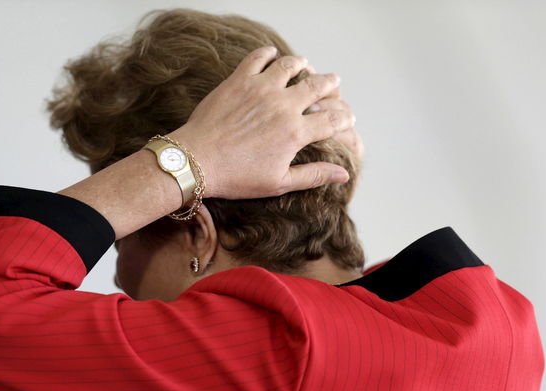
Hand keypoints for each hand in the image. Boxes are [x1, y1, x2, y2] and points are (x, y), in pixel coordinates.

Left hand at [169, 46, 354, 199]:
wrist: (196, 161)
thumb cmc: (236, 177)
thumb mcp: (278, 183)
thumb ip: (313, 175)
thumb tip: (343, 175)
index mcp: (295, 132)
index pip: (333, 120)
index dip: (346, 118)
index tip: (348, 118)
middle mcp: (283, 106)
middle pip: (318, 86)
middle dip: (331, 84)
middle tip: (333, 83)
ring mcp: (261, 89)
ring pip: (291, 65)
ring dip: (303, 64)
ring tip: (306, 65)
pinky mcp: (239, 80)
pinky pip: (259, 57)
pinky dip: (268, 54)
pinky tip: (272, 55)